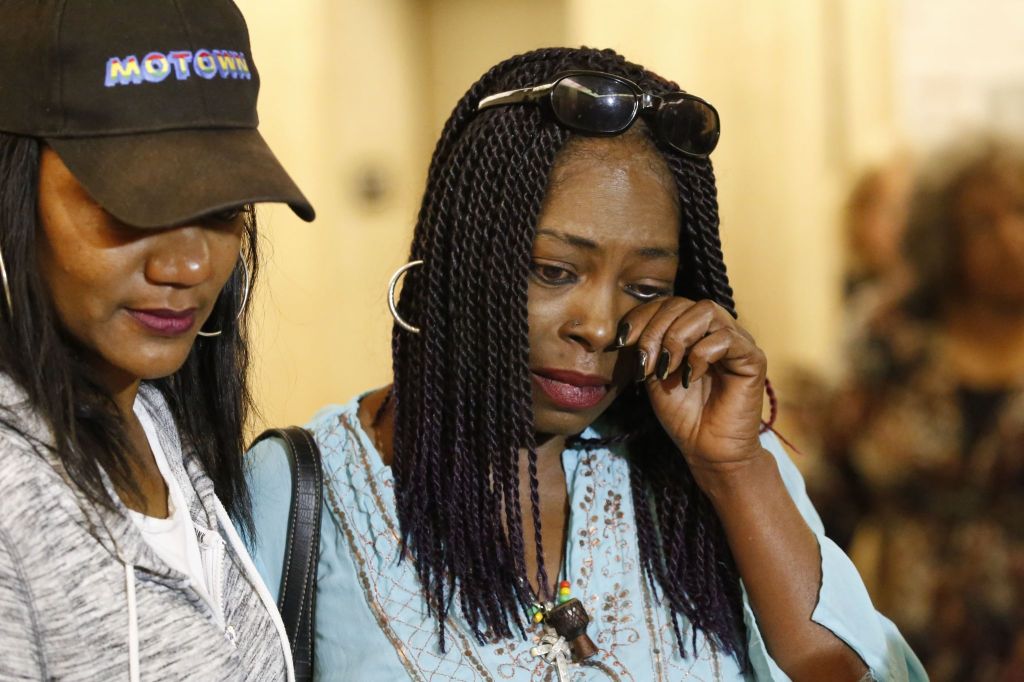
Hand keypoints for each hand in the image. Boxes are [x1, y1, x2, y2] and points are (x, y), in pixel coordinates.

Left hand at [616, 298, 766, 471]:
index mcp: (692, 329)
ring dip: (677, 338)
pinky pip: (726, 338)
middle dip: (655, 330)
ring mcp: (736, 340)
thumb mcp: (653, 372)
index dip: (642, 317)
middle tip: (646, 363)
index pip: (667, 303)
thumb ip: (646, 345)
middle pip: (683, 303)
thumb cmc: (681, 412)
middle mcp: (715, 329)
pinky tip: (690, 378)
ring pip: (706, 311)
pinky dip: (700, 354)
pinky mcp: (753, 357)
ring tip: (667, 368)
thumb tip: (627, 327)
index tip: (622, 342)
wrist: (704, 447)